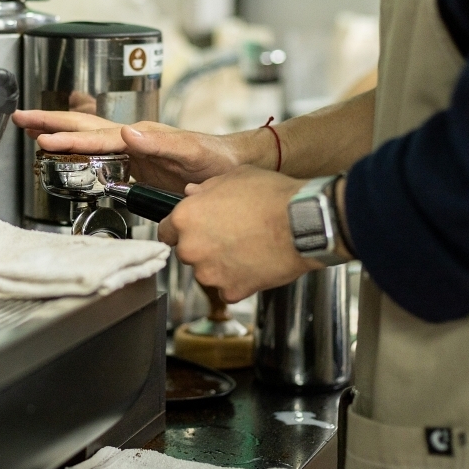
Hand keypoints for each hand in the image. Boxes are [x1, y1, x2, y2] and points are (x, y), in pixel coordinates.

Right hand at [13, 110, 273, 192]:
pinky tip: (64, 151)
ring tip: (29, 128)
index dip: (69, 141)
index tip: (43, 141)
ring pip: (86, 138)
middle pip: (83, 128)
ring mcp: (132, 150)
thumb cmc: (218, 160)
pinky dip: (74, 149)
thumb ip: (162, 145)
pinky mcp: (135, 163)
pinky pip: (97, 154)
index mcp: (142, 136)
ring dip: (57, 131)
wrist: (234, 165)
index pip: (97, 138)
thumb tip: (129, 135)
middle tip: (20, 117)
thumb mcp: (193, 154)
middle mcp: (133, 139)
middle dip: (50, 122)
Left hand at [158, 166, 322, 302]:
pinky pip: (229, 288)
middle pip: (187, 252)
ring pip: (208, 272)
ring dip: (221, 264)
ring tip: (247, 247)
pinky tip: (255, 263)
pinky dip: (240, 280)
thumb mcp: (234, 177)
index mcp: (185, 218)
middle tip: (229, 234)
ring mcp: (210, 273)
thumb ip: (206, 188)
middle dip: (203, 246)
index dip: (180, 229)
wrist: (302, 223)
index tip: (192, 229)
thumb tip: (193, 192)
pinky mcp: (232, 291)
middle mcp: (192, 248)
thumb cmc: (271, 196)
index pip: (165, 231)